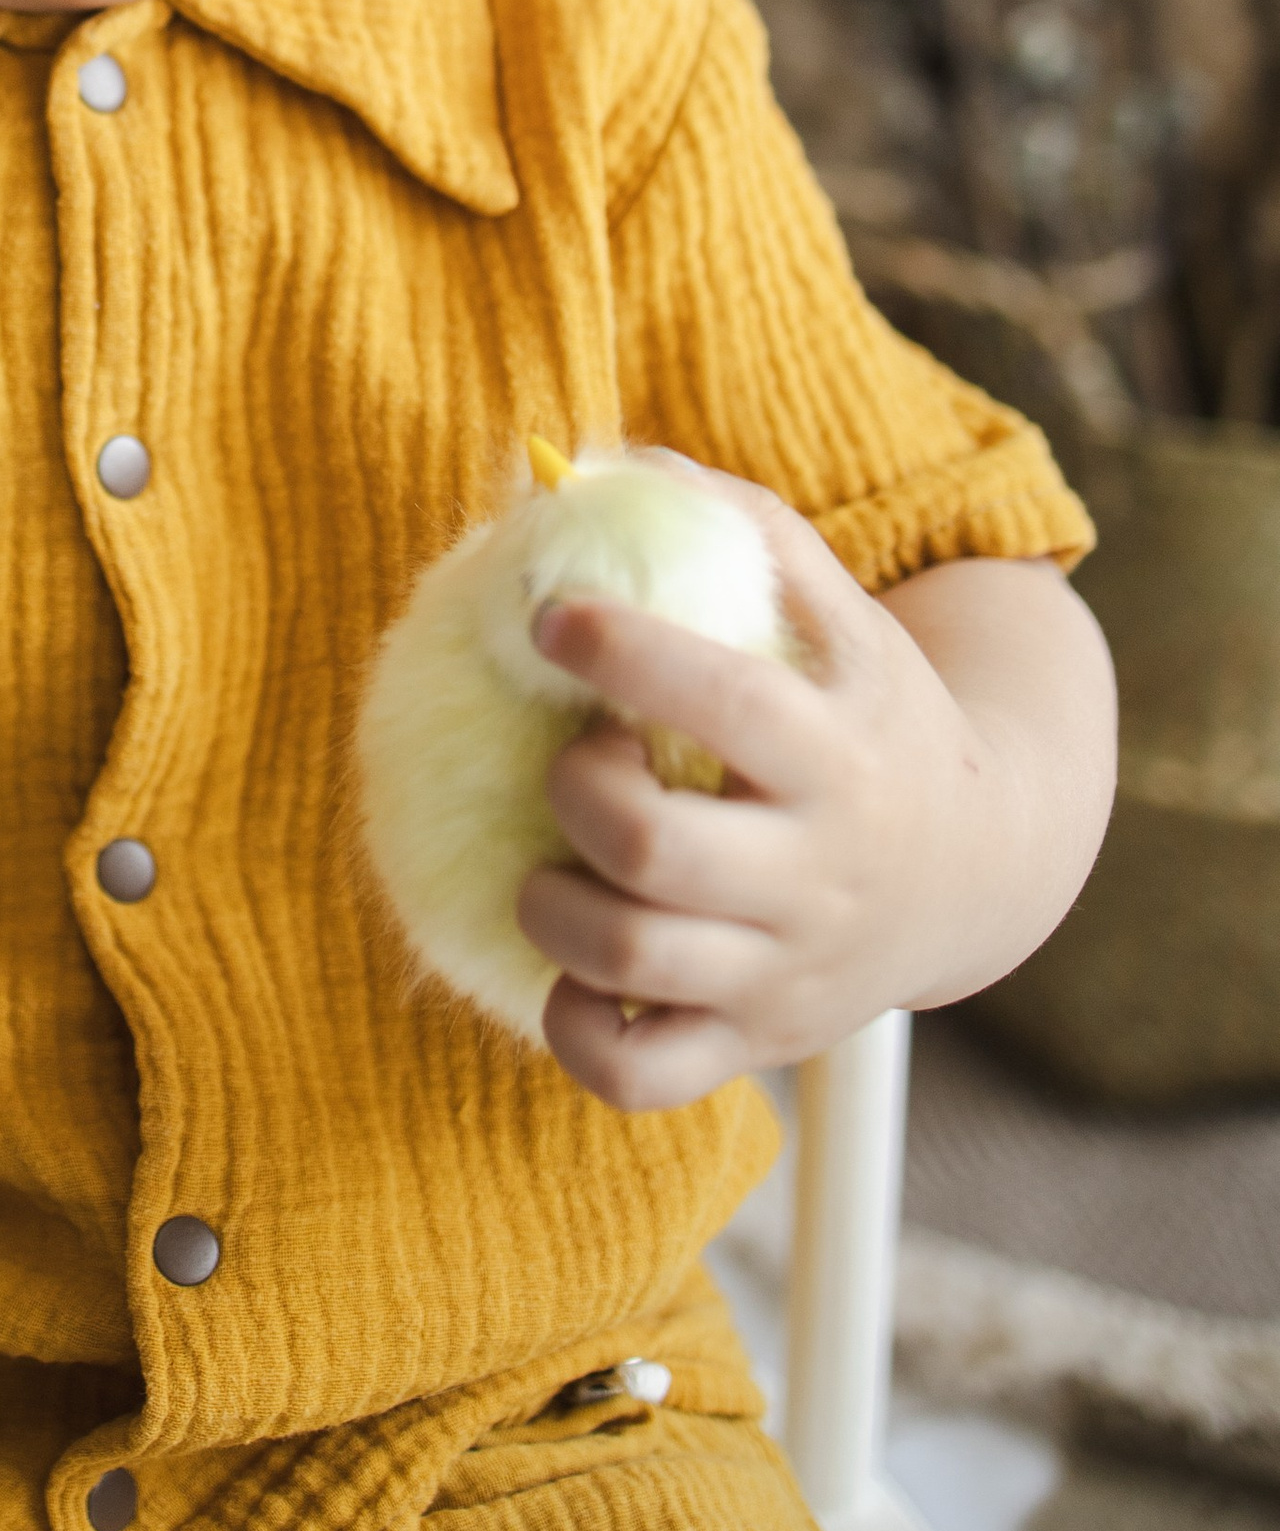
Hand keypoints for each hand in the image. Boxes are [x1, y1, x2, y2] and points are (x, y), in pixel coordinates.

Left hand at [514, 454, 1109, 1113]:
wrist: (979, 867)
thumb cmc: (866, 711)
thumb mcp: (839, 612)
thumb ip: (735, 527)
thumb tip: (596, 459)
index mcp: (839, 752)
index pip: (729, 704)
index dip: (627, 655)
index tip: (554, 617)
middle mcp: (817, 874)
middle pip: (656, 849)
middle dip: (577, 790)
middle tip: (576, 755)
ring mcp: (785, 972)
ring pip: (631, 959)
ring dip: (550, 899)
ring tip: (555, 854)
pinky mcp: (754, 1044)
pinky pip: (637, 1071)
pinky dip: (573, 1026)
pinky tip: (573, 961)